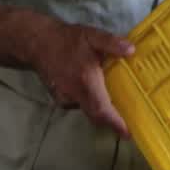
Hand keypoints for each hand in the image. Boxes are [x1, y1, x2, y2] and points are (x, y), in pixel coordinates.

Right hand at [30, 20, 134, 137]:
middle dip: (112, 123)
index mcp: (85, 81)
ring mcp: (65, 98)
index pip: (101, 109)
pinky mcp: (60, 98)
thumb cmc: (67, 39)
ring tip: (119, 108)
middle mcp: (74, 94)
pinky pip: (80, 105)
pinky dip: (92, 104)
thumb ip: (111, 43)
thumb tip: (131, 50)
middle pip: (96, 116)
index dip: (114, 123)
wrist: (38, 43)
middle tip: (130, 125)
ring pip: (88, 111)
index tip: (128, 133)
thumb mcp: (92, 36)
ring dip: (102, 112)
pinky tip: (100, 95)